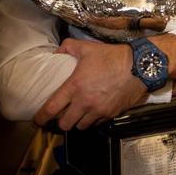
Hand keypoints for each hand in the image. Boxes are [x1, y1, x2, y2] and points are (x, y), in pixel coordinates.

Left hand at [33, 38, 147, 130]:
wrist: (139, 67)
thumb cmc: (111, 56)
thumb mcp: (86, 47)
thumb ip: (67, 47)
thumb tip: (56, 53)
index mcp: (75, 86)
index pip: (52, 108)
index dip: (41, 117)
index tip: (36, 121)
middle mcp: (85, 102)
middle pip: (65, 125)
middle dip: (60, 122)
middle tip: (60, 116)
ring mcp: (99, 111)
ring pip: (81, 127)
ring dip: (77, 122)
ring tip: (77, 114)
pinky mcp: (111, 115)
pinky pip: (97, 124)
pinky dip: (92, 121)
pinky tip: (92, 111)